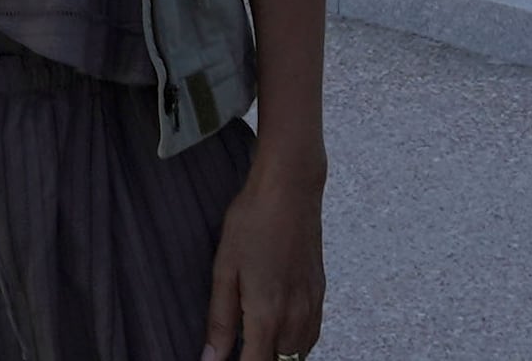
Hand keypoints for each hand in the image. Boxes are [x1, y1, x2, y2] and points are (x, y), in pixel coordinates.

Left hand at [202, 145, 324, 360]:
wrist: (290, 188)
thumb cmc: (252, 222)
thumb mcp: (224, 269)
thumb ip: (219, 319)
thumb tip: (210, 359)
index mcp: (267, 314)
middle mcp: (295, 317)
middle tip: (240, 349)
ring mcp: (312, 305)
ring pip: (300, 354)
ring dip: (280, 357)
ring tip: (256, 345)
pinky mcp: (320, 292)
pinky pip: (312, 335)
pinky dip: (297, 344)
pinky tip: (281, 334)